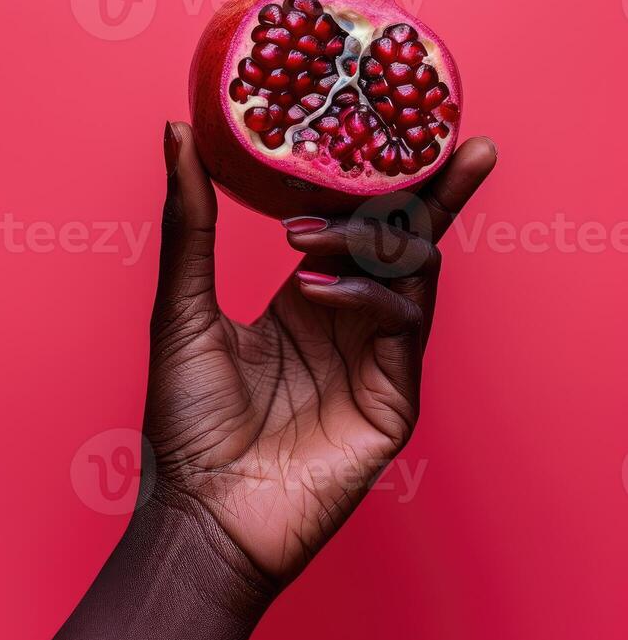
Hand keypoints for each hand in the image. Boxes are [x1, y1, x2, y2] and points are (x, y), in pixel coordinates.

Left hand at [146, 122, 495, 583]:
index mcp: (310, 297)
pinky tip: (315, 292)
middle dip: (441, 193)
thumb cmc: (187, 422)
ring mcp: (377, 358)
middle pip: (411, 241)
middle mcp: (351, 319)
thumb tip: (177, 133)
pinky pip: (402, 326)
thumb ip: (190, 220)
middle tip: (462, 146)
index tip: (393, 125)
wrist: (200, 515)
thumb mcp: (181, 307)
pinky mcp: (394, 398)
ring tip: (307, 237)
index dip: (385, 180)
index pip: (363, 225)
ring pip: (413, 273)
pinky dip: (366, 296)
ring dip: (370, 240)